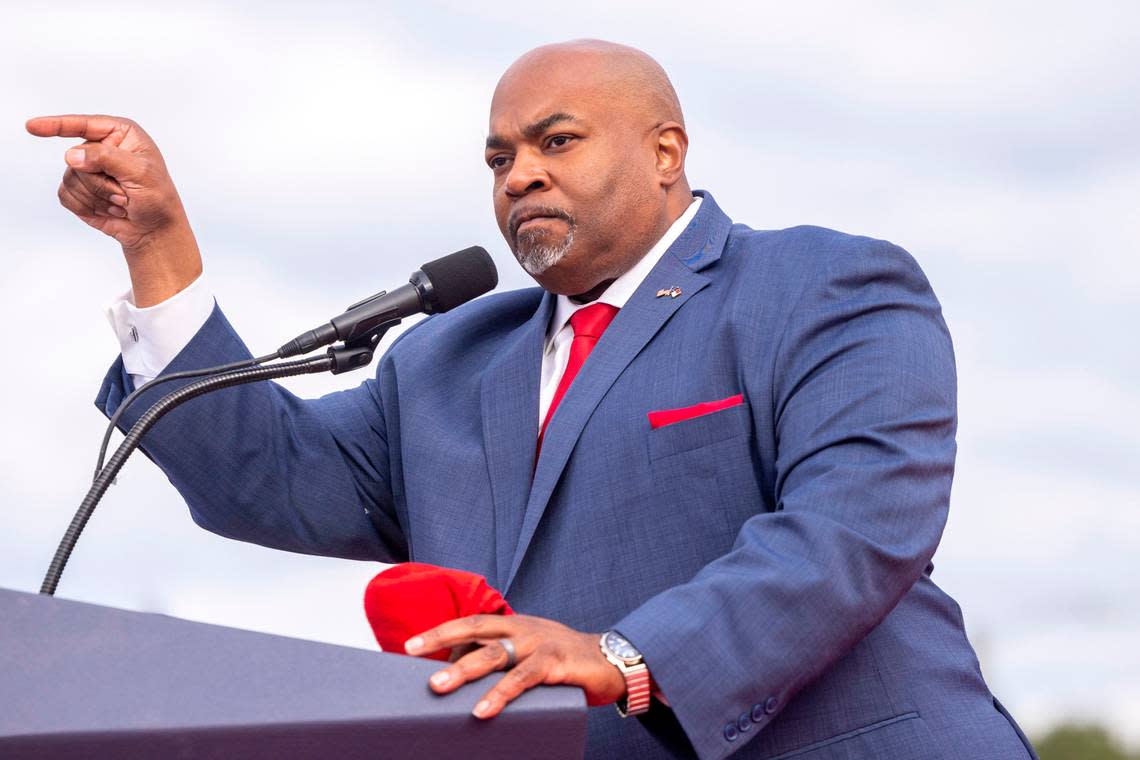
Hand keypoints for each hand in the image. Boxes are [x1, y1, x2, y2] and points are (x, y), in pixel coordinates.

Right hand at [26, 114, 201, 305]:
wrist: (153, 229)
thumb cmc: (157, 198)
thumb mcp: (140, 173)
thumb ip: (107, 158)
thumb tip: (72, 155)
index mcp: (119, 134)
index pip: (83, 125)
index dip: (56, 125)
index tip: (32, 127)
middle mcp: (100, 147)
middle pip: (76, 159)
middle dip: (101, 183)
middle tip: (125, 195)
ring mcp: (87, 168)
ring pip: (70, 179)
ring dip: (97, 198)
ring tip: (120, 203)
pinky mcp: (78, 189)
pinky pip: (66, 195)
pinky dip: (87, 207)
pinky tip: (108, 210)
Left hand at [405, 614, 626, 718]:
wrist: (613, 662)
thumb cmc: (565, 662)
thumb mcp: (530, 656)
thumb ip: (503, 661)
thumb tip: (463, 677)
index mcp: (515, 625)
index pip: (473, 623)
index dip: (443, 631)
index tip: (411, 644)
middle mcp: (524, 629)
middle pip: (477, 628)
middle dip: (443, 638)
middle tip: (413, 651)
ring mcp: (540, 644)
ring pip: (496, 653)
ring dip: (464, 669)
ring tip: (439, 686)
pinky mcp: (556, 663)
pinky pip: (523, 678)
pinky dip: (501, 694)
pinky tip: (483, 709)